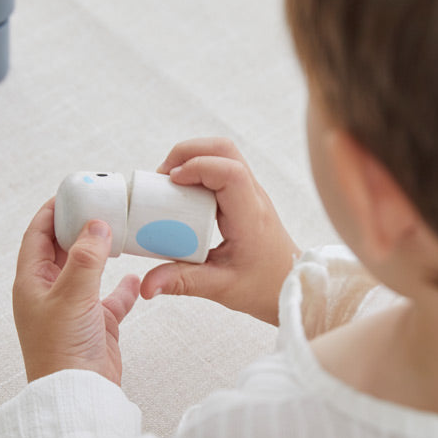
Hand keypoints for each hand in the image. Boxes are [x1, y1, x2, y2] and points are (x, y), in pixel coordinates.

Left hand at [13, 199, 140, 384]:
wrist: (78, 396)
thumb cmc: (62, 350)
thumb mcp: (72, 296)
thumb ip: (85, 258)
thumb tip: (96, 224)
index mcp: (32, 282)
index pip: (37, 234)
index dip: (52, 210)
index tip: (73, 191)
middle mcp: (50, 292)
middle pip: (62, 247)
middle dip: (80, 225)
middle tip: (101, 204)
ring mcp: (73, 308)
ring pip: (87, 270)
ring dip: (101, 252)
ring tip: (119, 230)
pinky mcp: (95, 325)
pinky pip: (110, 299)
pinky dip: (123, 288)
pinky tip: (137, 277)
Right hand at [140, 138, 298, 324]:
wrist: (291, 285)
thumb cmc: (263, 287)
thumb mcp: (220, 288)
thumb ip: (182, 282)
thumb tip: (147, 285)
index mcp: (250, 216)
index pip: (230, 172)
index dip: (197, 166)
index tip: (171, 181)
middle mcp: (254, 197)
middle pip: (225, 149)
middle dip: (188, 152)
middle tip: (162, 177)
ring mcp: (251, 193)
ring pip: (224, 154)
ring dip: (193, 158)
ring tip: (168, 183)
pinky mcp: (245, 196)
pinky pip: (223, 168)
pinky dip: (200, 169)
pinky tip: (183, 192)